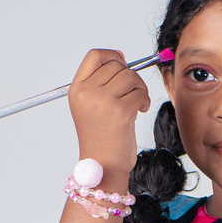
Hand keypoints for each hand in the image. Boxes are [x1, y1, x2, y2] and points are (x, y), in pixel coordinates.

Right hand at [68, 48, 151, 181]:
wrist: (103, 167)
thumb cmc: (101, 138)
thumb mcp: (91, 106)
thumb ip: (101, 82)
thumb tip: (120, 56)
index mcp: (77, 90)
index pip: (95, 56)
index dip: (112, 55)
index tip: (123, 63)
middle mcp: (86, 93)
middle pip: (116, 65)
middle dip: (130, 76)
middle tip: (134, 92)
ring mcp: (102, 101)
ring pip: (130, 76)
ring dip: (139, 88)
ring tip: (137, 104)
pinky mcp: (120, 111)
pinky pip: (140, 93)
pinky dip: (144, 100)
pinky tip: (140, 111)